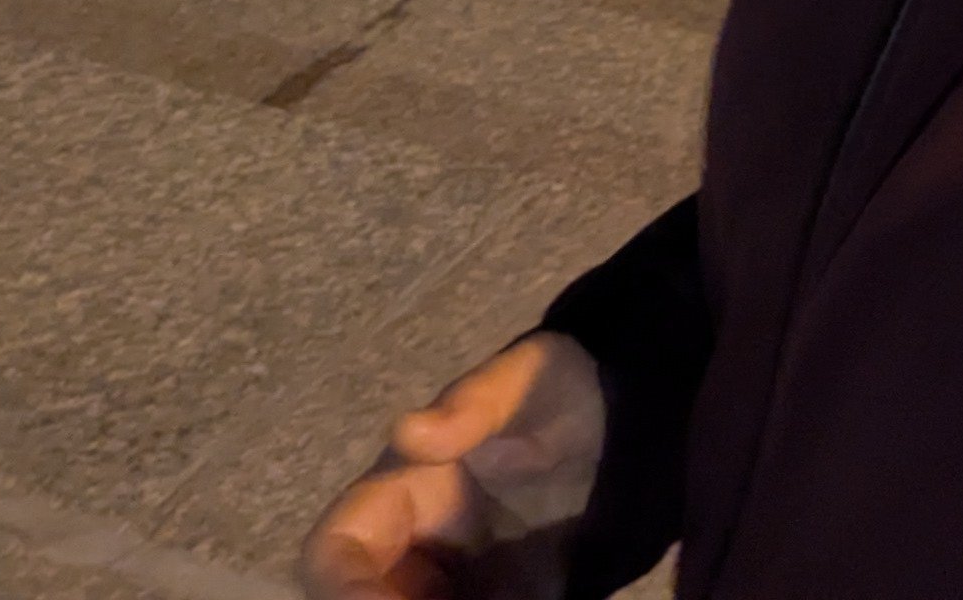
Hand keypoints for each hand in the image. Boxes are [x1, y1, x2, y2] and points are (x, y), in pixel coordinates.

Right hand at [301, 333, 609, 599]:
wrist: (625, 419)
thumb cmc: (560, 391)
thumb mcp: (527, 383)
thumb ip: (474, 404)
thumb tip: (407, 432)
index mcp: (400, 490)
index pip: (337, 548)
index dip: (345, 588)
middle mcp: (413, 546)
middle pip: (365, 596)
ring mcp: (452, 580)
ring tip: (507, 599)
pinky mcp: (496, 596)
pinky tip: (531, 598)